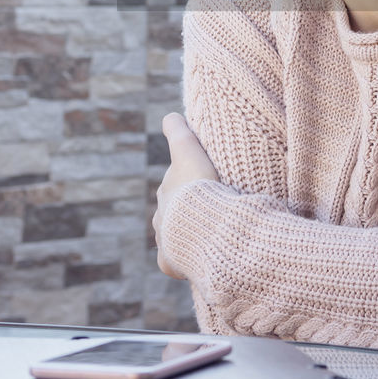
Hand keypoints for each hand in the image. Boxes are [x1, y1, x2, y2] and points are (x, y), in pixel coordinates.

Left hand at [152, 112, 219, 278]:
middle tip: (217, 210)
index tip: (205, 184)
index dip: (191, 181)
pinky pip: (175, 262)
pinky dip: (185, 262)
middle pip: (175, 209)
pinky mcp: (168, 262)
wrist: (205, 227)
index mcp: (167, 189)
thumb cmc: (202, 187)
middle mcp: (160, 213)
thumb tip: (169, 116)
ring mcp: (164, 239)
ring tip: (214, 236)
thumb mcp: (189, 150)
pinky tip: (202, 259)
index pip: (176, 182)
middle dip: (191, 209)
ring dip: (191, 235)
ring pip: (176, 235)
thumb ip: (177, 131)